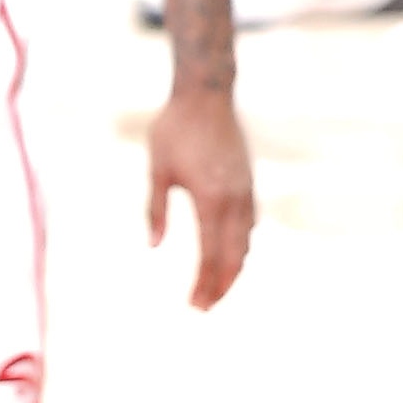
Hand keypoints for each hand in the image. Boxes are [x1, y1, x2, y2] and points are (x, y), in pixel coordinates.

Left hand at [147, 85, 254, 310]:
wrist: (206, 95)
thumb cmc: (175, 129)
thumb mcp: (158, 168)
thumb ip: (155, 208)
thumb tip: (152, 246)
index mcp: (211, 199)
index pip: (211, 255)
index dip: (205, 284)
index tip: (195, 306)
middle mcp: (235, 200)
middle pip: (234, 257)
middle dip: (221, 286)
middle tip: (205, 307)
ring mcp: (247, 191)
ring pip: (245, 242)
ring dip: (233, 268)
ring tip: (216, 287)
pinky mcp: (249, 182)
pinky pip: (250, 224)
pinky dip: (241, 245)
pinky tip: (230, 252)